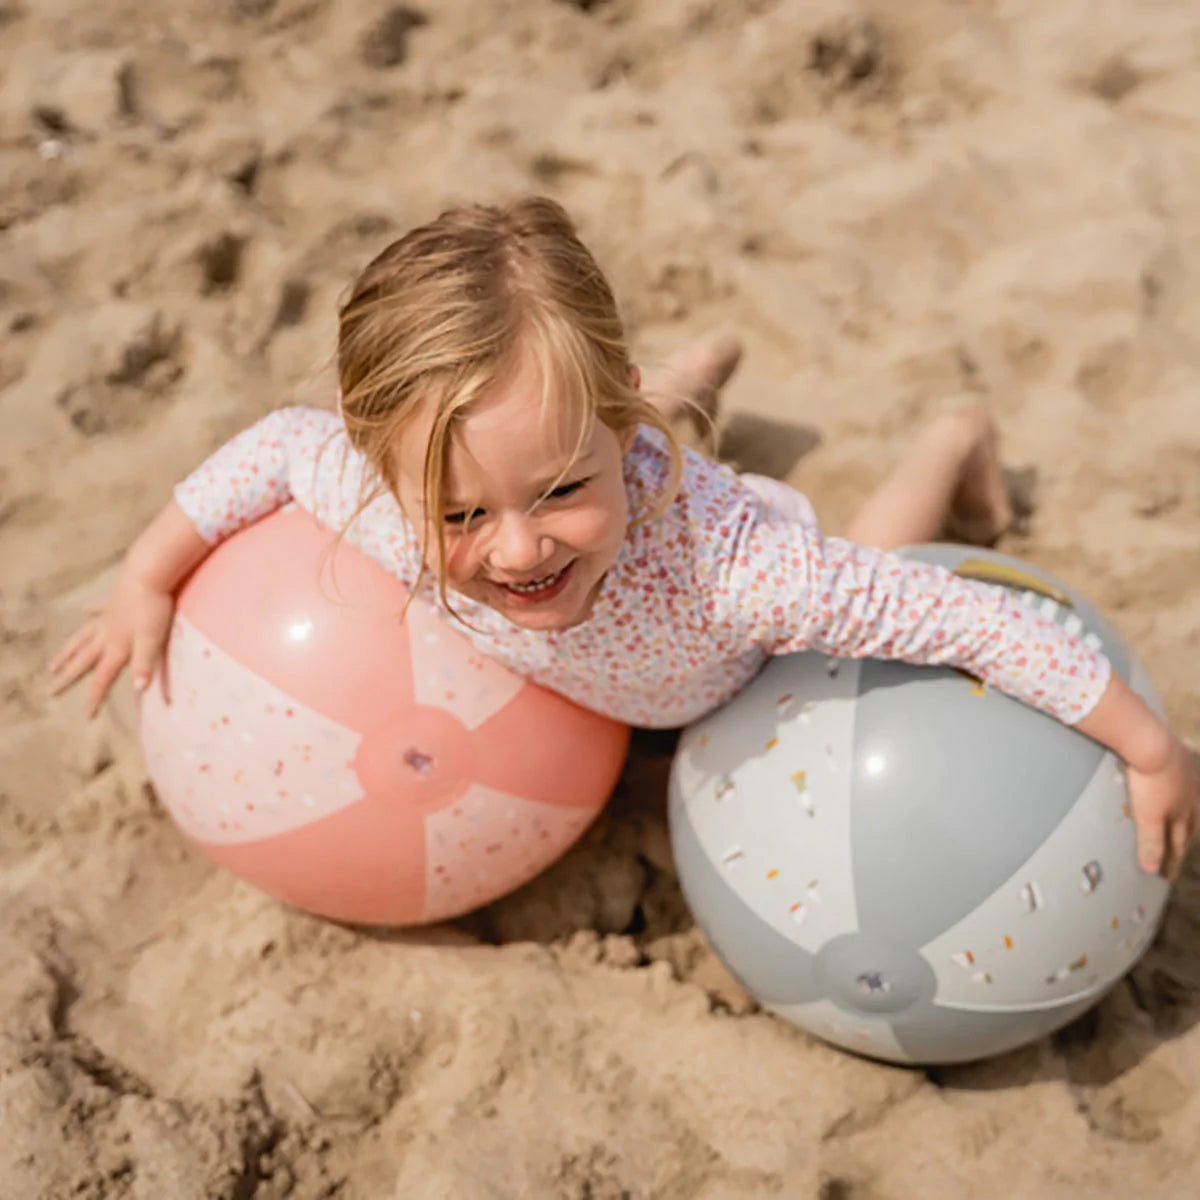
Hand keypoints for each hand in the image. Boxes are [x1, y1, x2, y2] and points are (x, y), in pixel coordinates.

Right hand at [48, 570, 176, 717]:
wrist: (149, 573)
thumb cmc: (153, 608)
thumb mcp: (153, 639)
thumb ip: (145, 664)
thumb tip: (140, 690)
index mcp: (116, 647)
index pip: (103, 678)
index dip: (95, 699)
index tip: (85, 717)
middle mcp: (105, 634)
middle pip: (81, 661)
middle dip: (66, 679)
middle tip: (48, 691)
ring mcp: (105, 617)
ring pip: (81, 639)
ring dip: (67, 652)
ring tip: (53, 664)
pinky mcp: (111, 601)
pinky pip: (96, 610)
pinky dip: (89, 612)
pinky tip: (82, 610)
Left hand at [1127, 735, 1198, 879]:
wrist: (1152, 744)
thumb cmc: (1148, 782)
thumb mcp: (1147, 816)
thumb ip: (1150, 842)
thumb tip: (1151, 869)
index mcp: (1182, 813)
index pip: (1177, 844)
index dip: (1171, 861)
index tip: (1165, 876)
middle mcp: (1191, 796)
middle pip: (1190, 821)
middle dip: (1184, 837)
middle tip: (1180, 848)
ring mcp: (1189, 774)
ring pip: (1191, 796)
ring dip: (1188, 809)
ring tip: (1185, 816)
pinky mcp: (1182, 753)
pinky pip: (1189, 765)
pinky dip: (1188, 774)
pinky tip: (1187, 771)